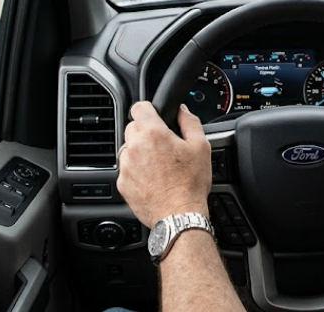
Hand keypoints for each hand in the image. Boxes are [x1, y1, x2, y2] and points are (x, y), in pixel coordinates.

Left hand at [117, 103, 210, 226]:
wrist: (178, 215)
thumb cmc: (190, 184)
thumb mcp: (201, 147)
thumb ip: (190, 122)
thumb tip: (182, 110)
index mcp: (153, 134)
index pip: (139, 108)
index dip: (148, 109)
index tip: (153, 115)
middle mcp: (135, 147)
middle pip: (132, 128)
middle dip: (146, 132)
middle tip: (162, 145)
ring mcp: (126, 166)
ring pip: (128, 149)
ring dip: (139, 152)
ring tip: (158, 165)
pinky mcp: (122, 183)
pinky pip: (126, 169)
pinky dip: (136, 170)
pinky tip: (152, 179)